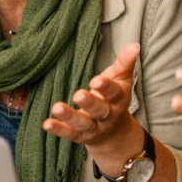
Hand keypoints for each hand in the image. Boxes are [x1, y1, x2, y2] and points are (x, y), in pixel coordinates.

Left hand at [43, 42, 144, 160]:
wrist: (115, 134)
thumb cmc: (115, 99)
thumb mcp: (121, 80)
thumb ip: (125, 63)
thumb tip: (134, 45)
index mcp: (118, 100)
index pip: (114, 93)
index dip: (106, 87)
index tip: (96, 80)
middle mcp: (107, 116)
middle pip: (100, 110)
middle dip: (90, 103)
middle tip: (78, 94)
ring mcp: (94, 128)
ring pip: (83, 124)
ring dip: (70, 116)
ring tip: (57, 107)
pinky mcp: (80, 136)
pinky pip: (69, 134)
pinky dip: (59, 129)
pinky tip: (47, 124)